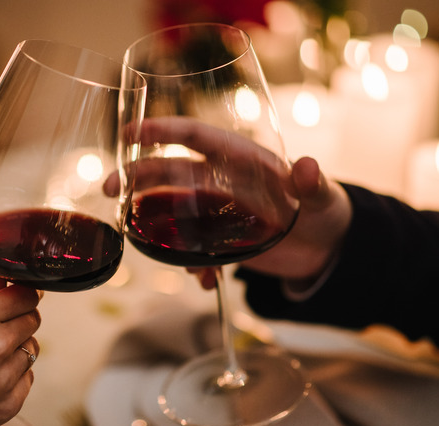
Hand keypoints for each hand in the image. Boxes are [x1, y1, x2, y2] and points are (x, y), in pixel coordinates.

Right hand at [112, 116, 351, 287]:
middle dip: (136, 177)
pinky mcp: (221, 242)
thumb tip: (305, 167)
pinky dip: (194, 267)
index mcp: (240, 159)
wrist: (327, 249)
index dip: (162, 131)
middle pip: (168, 172)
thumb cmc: (326, 211)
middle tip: (110, 190)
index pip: (195, 136)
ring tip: (144, 243)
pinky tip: (206, 281)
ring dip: (152, 225)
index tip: (131, 132)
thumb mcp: (323, 198)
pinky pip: (195, 252)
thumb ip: (312, 184)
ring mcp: (217, 213)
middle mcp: (221, 181)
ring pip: (172, 212)